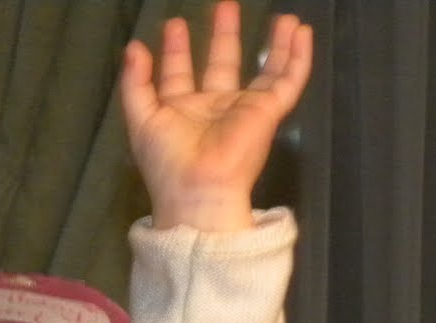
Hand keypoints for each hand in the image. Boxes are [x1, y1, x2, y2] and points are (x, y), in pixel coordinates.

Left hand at [120, 1, 313, 230]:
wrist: (198, 191)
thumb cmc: (167, 161)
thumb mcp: (141, 119)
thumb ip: (135, 82)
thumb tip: (133, 48)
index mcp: (182, 112)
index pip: (180, 74)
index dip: (177, 50)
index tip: (175, 25)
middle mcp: (214, 109)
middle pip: (223, 64)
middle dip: (224, 36)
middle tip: (226, 6)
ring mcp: (243, 110)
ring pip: (264, 70)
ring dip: (273, 44)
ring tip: (283, 17)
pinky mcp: (267, 112)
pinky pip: (289, 80)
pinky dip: (298, 57)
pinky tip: (301, 32)